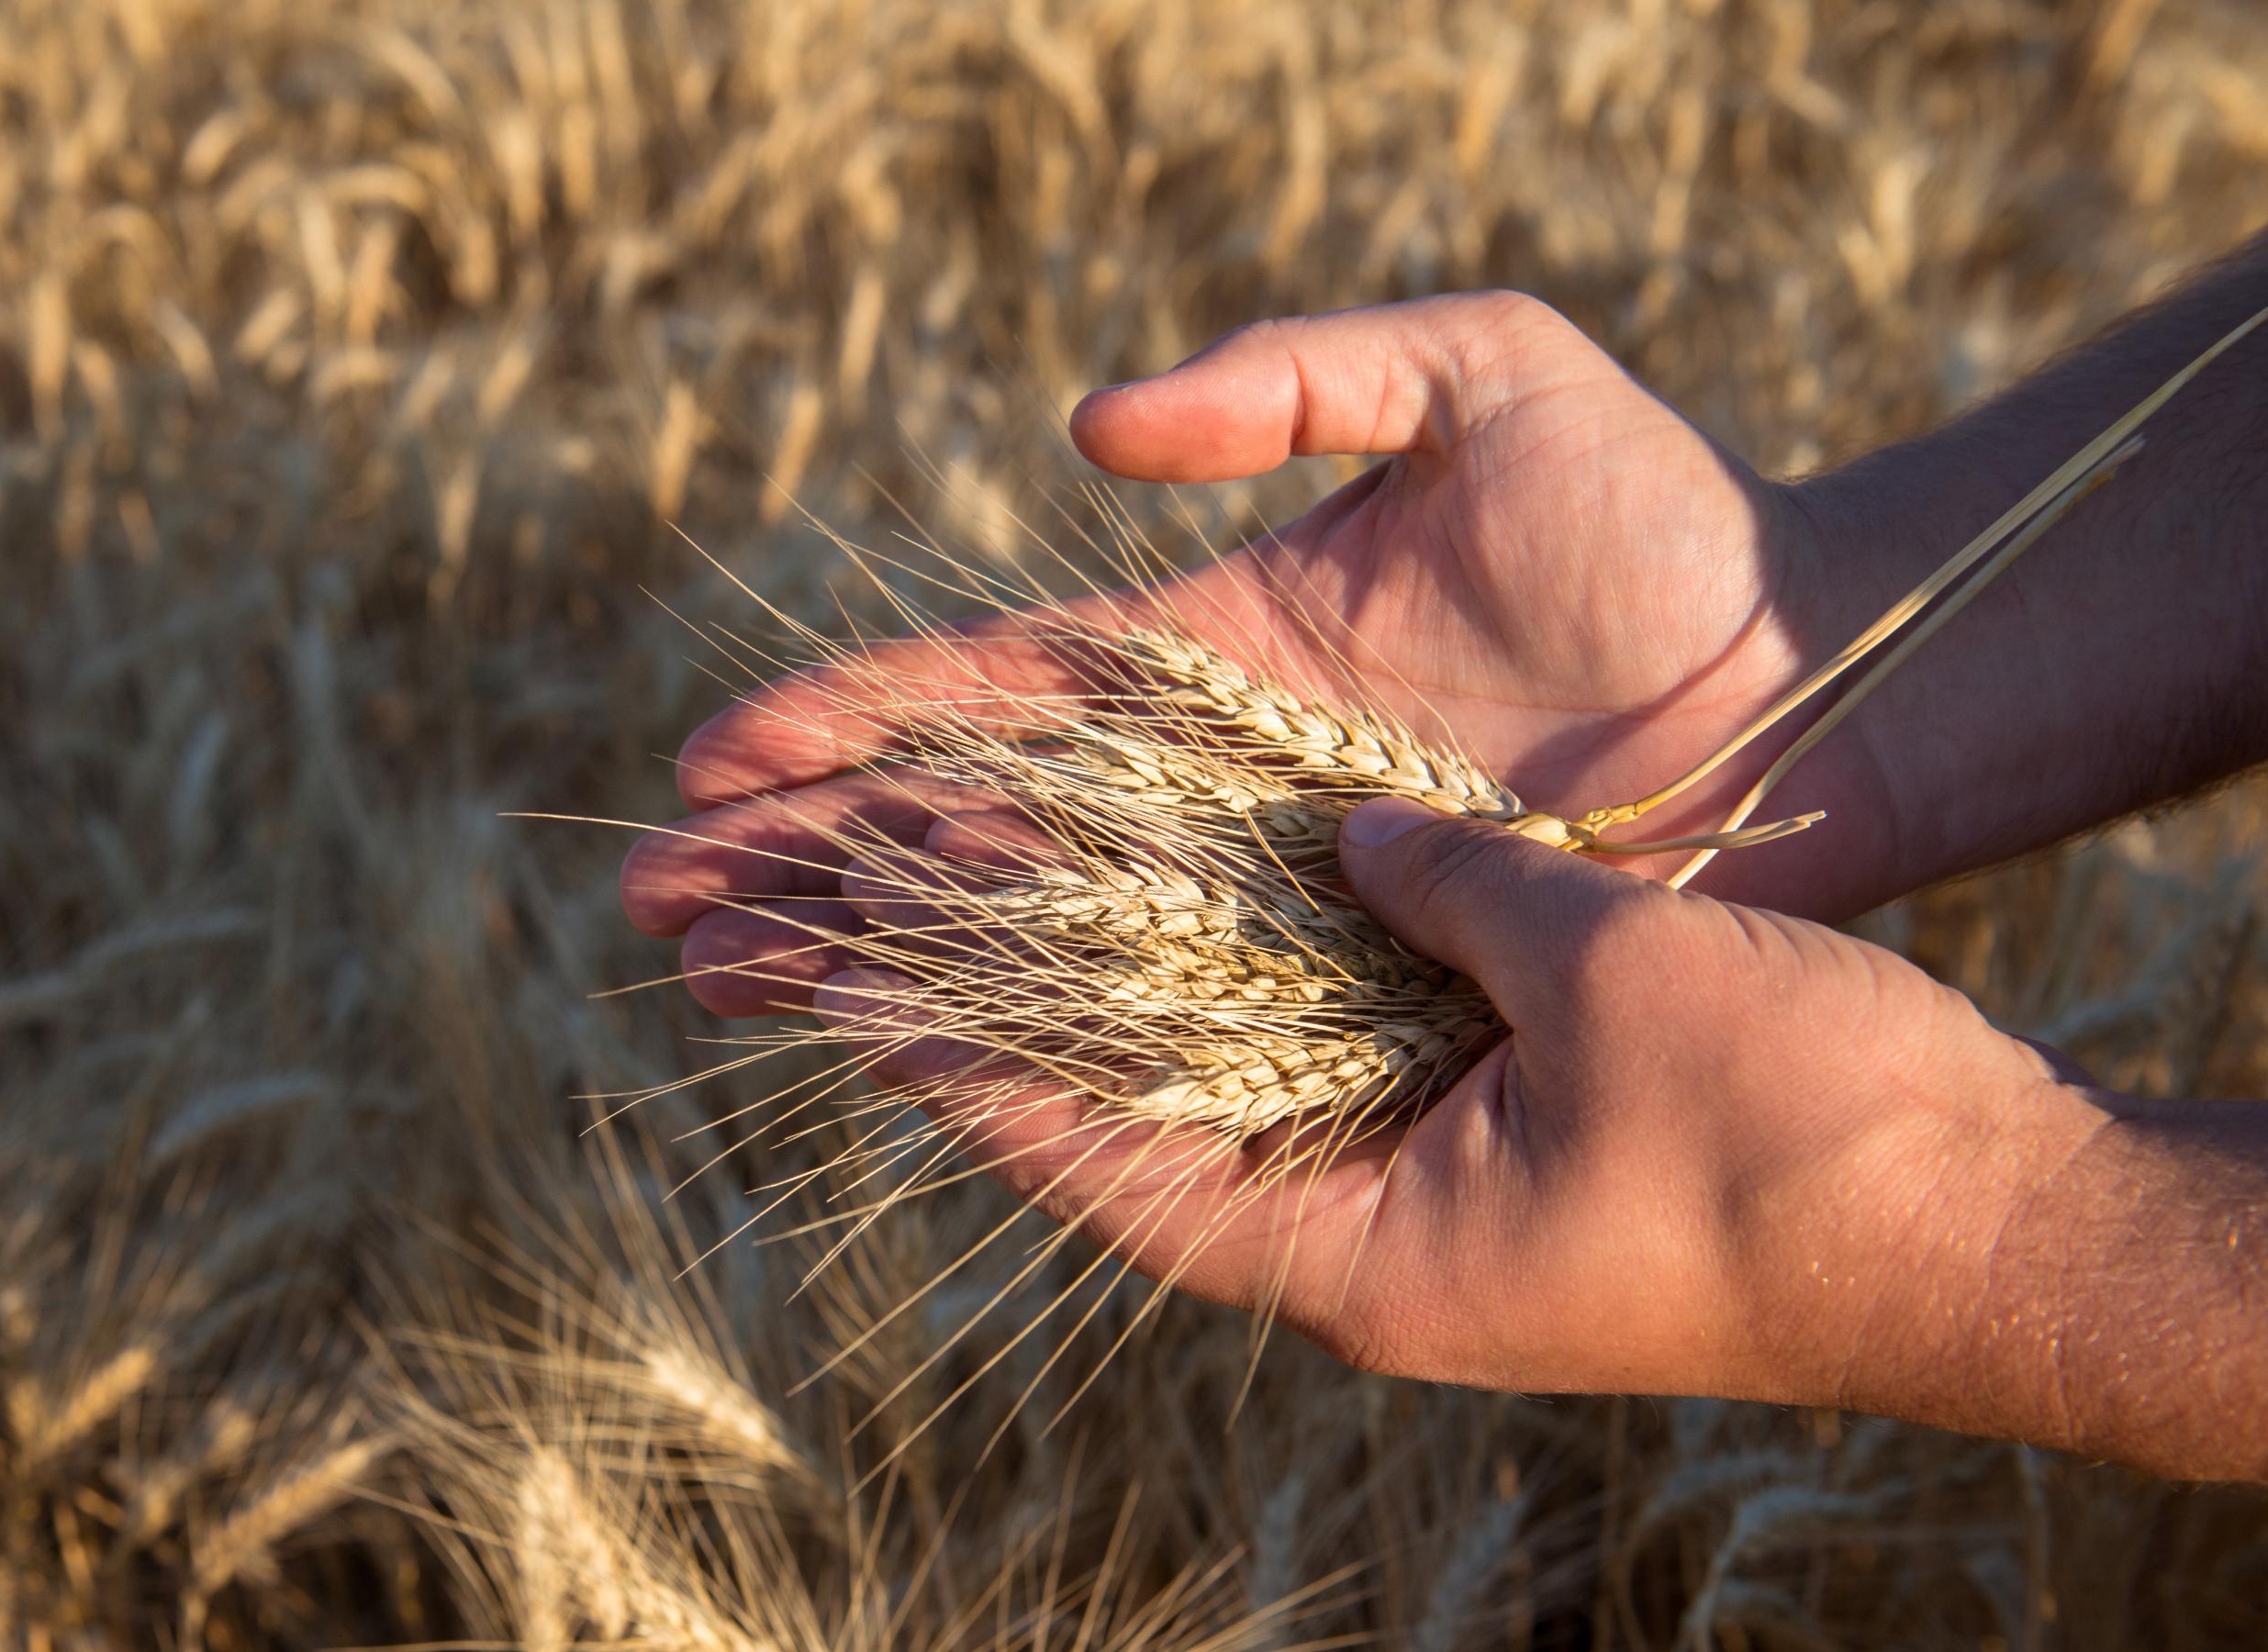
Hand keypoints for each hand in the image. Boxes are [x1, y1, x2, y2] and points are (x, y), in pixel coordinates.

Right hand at [622, 291, 1896, 1017]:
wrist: (1811, 672)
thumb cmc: (1660, 509)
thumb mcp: (1483, 370)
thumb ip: (1292, 372)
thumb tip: (1091, 437)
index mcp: (1205, 648)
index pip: (983, 693)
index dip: (847, 725)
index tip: (718, 761)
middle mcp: (1210, 785)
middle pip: (965, 828)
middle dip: (811, 860)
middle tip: (666, 908)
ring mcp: (1270, 889)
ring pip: (1028, 932)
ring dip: (875, 954)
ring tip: (733, 986)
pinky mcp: (1348, 974)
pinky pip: (1169, 1015)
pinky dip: (1039, 1040)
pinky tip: (921, 1063)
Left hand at [872, 798, 2254, 1480]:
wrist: (2003, 1220)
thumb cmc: (1810, 1136)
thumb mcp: (1610, 986)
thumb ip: (1451, 892)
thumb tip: (1349, 832)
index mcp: (1364, 1257)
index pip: (1105, 1167)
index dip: (976, 1071)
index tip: (857, 987)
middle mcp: (1375, 1237)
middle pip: (1144, 1120)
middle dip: (1022, 1012)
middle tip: (890, 916)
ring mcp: (1440, 1191)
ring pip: (1235, 1075)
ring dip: (1130, 976)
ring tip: (1005, 873)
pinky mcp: (1505, 1137)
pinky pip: (1341, 1046)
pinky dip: (1265, 962)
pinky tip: (1196, 875)